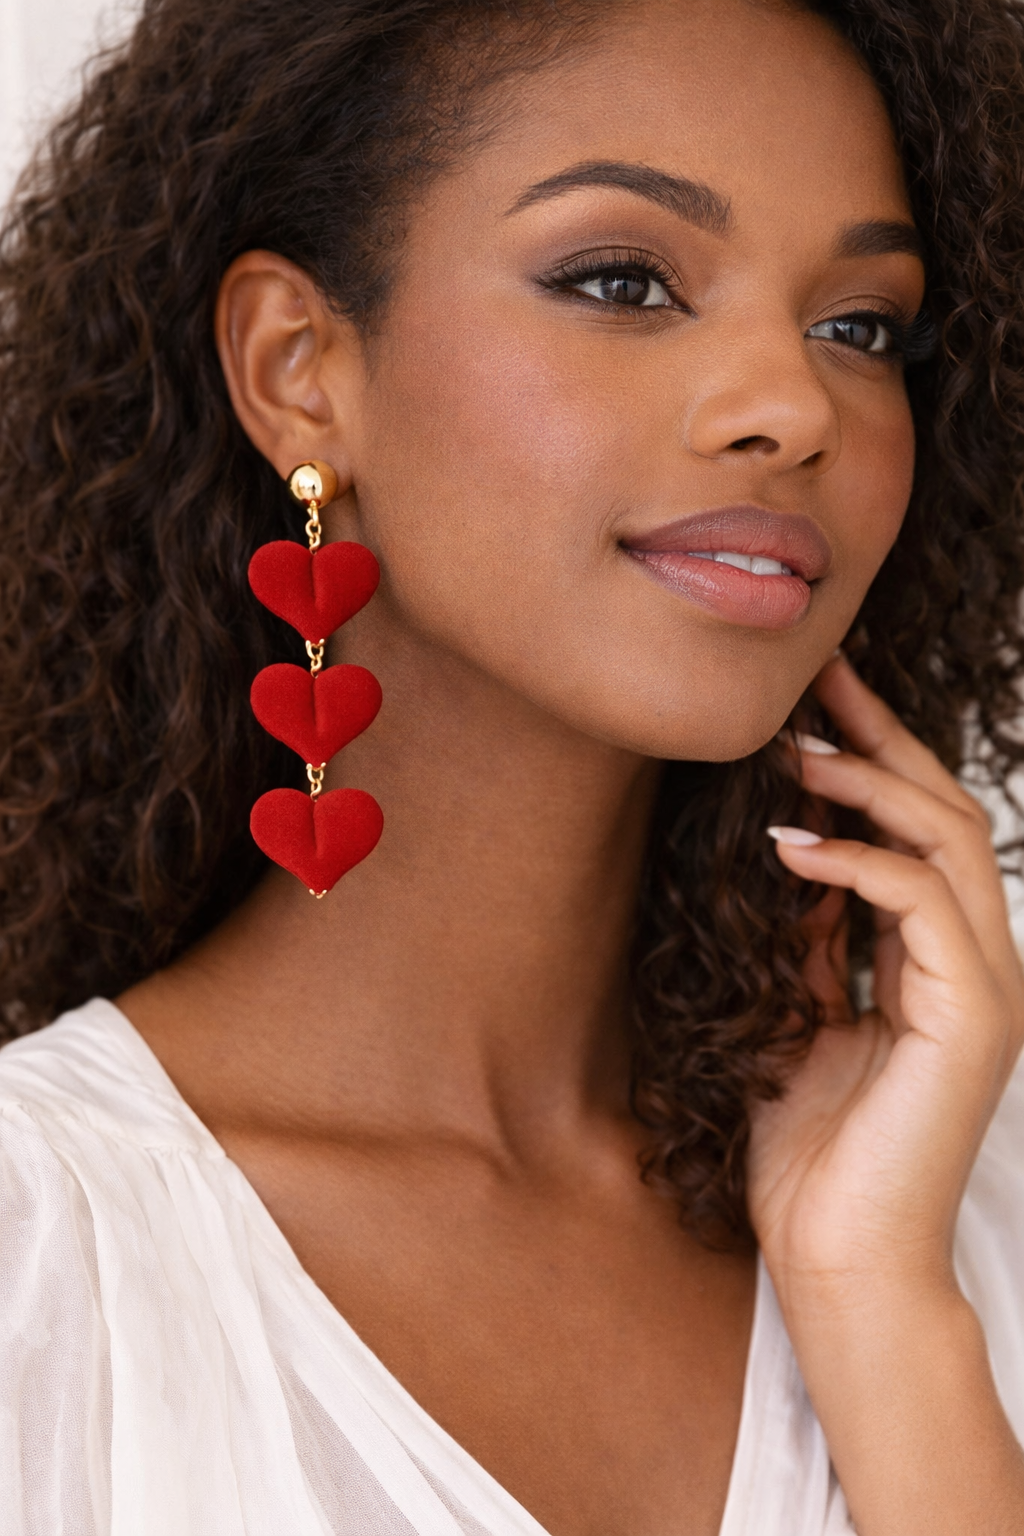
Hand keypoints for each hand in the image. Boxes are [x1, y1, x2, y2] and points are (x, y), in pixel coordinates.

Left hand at [748, 651, 1023, 1303]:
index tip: (818, 701)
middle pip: (949, 814)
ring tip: (793, 754)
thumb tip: (787, 849)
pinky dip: (856, 862)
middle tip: (817, 684)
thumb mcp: (797, 1012)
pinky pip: (921, 904)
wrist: (838, 1259)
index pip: (923, 831)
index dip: (877, 757)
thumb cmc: (814, 1150)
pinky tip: (790, 847)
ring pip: (949, 843)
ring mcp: (985, 989)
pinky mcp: (971, 1017)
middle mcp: (977, 964)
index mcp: (942, 962)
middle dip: (882, 741)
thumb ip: (809, 936)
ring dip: (870, 785)